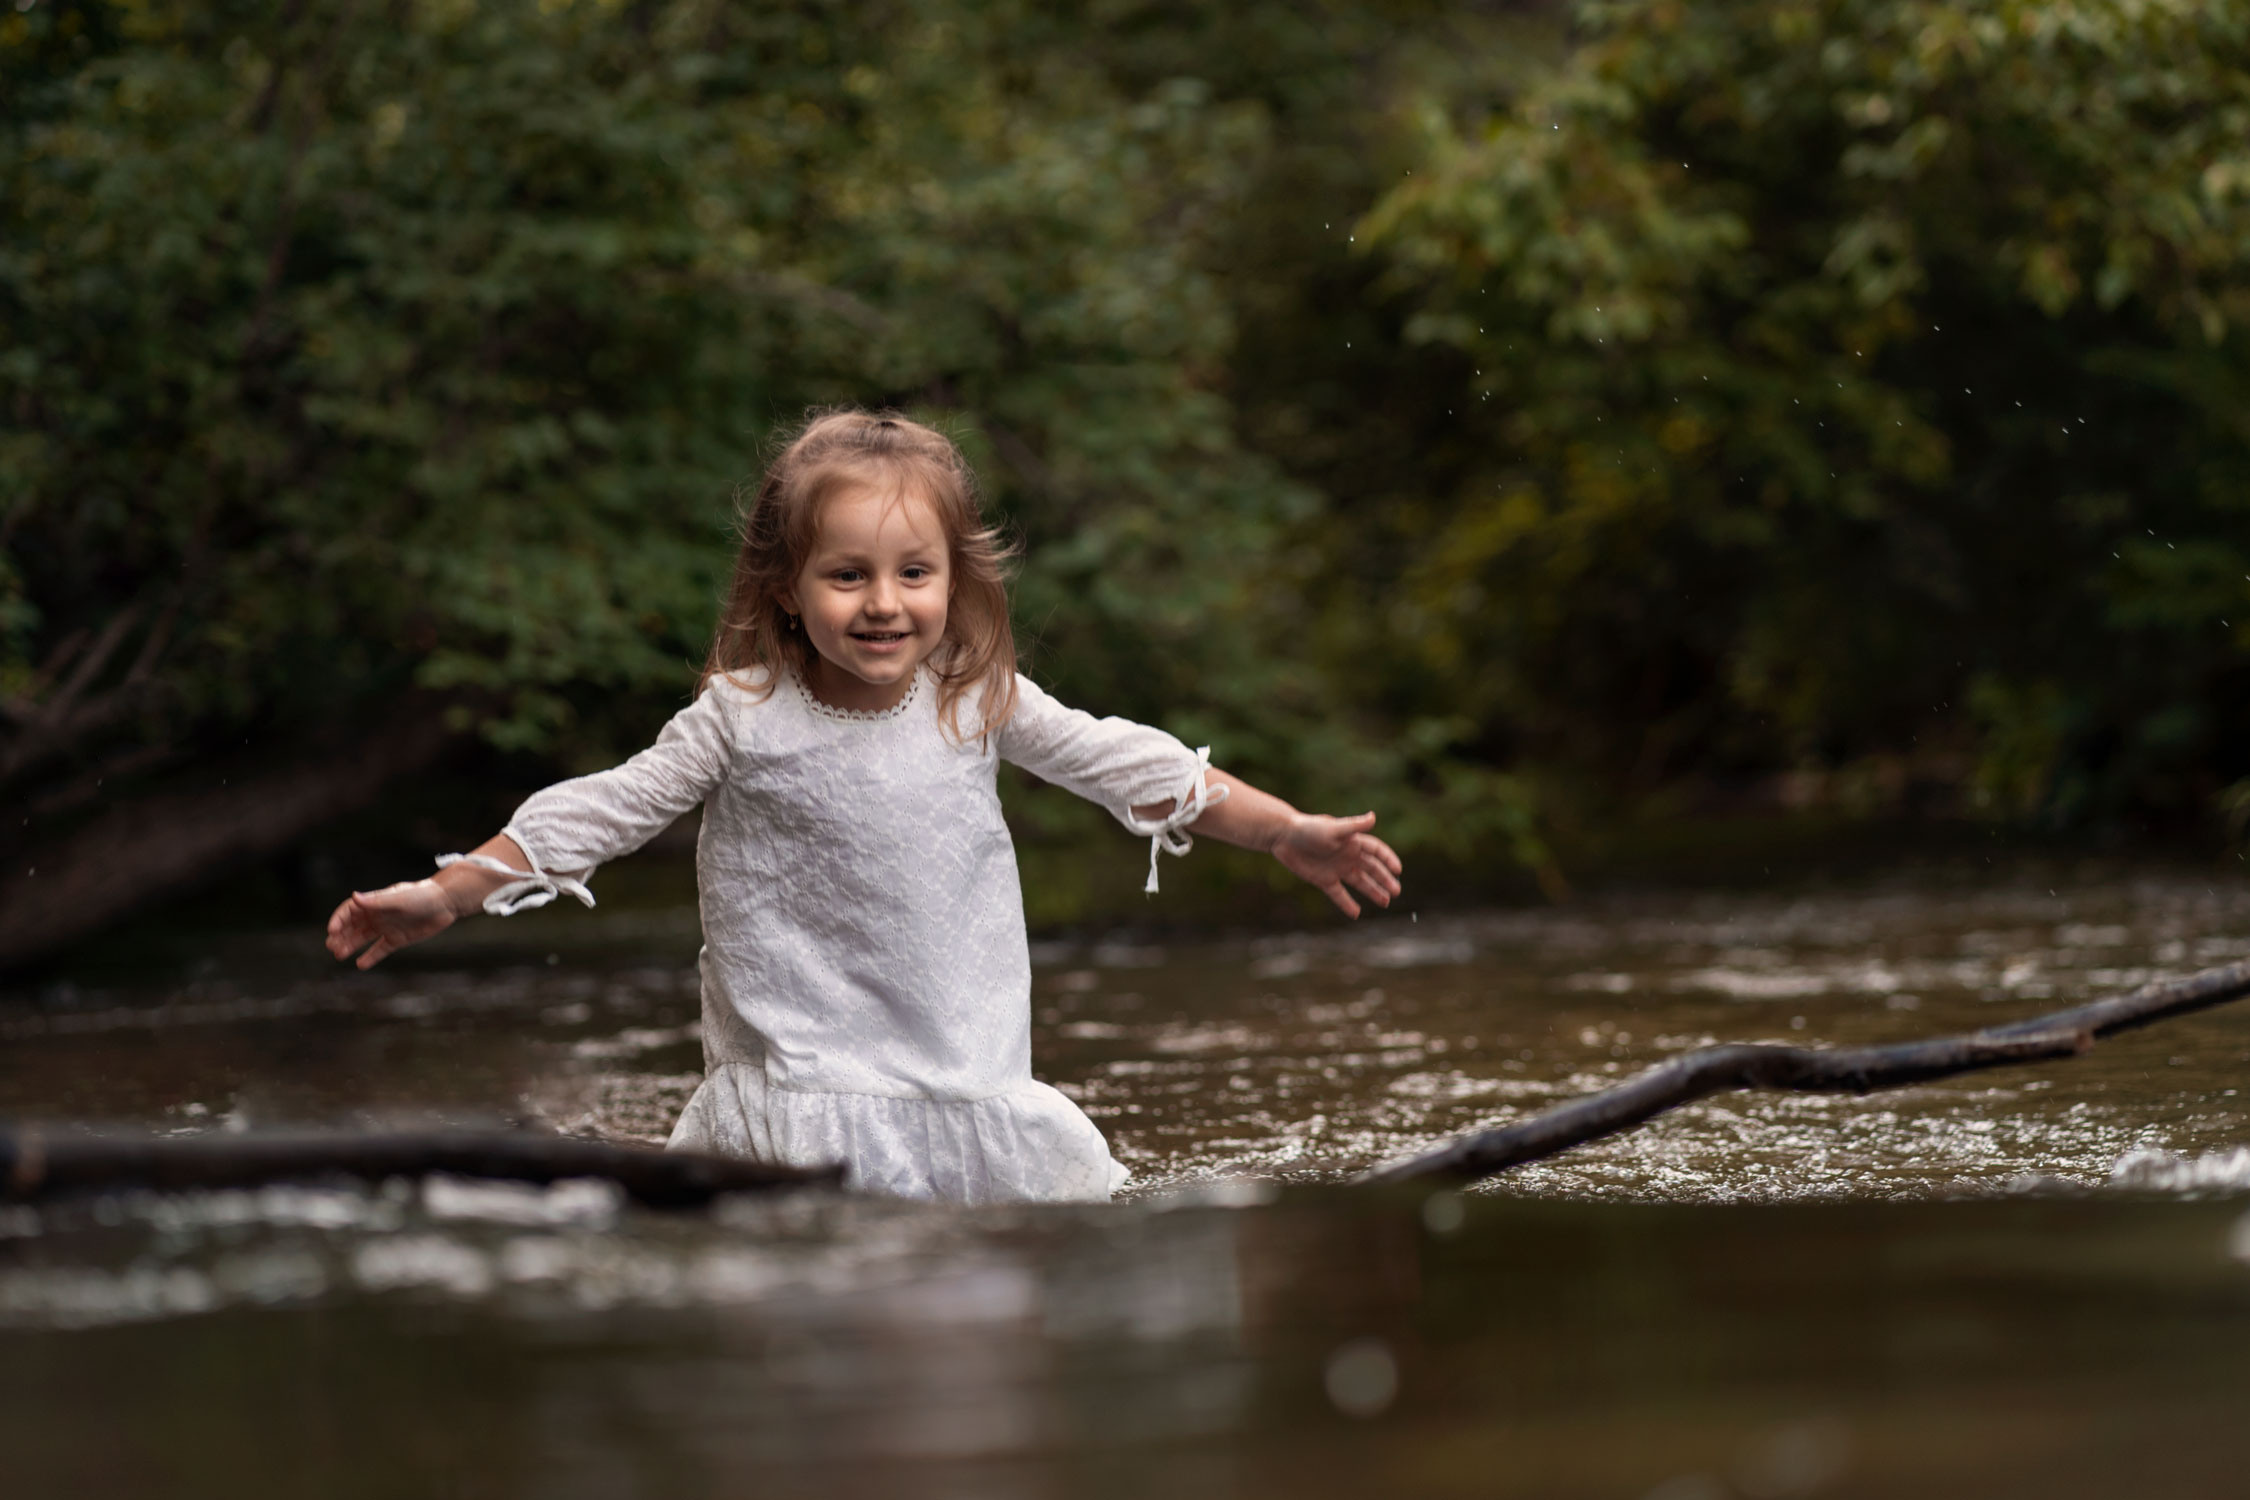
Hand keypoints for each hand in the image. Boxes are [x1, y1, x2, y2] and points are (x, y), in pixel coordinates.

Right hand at [325, 879, 457, 969]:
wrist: (446, 903)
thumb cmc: (422, 895)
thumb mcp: (398, 898)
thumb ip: (376, 901)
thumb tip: (354, 898)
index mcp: (375, 902)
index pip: (349, 911)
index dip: (339, 920)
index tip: (332, 931)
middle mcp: (378, 915)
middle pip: (352, 926)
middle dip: (340, 936)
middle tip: (332, 947)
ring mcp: (387, 928)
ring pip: (363, 938)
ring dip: (350, 946)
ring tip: (339, 955)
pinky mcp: (398, 939)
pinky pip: (380, 950)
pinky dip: (370, 957)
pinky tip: (361, 965)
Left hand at [1273, 811, 1402, 918]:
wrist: (1283, 836)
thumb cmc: (1309, 828)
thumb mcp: (1333, 829)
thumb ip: (1353, 826)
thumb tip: (1373, 817)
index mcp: (1353, 842)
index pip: (1377, 851)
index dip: (1388, 859)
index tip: (1398, 871)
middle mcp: (1348, 856)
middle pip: (1372, 869)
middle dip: (1385, 880)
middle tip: (1396, 892)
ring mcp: (1337, 869)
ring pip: (1360, 882)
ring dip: (1373, 892)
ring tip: (1385, 902)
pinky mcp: (1323, 880)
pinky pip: (1339, 894)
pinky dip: (1347, 904)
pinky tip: (1356, 914)